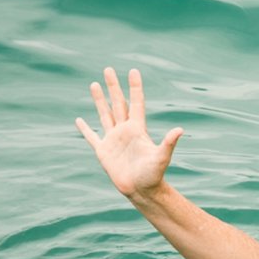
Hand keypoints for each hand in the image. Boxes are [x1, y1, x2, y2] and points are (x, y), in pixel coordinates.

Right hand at [76, 68, 183, 198]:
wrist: (141, 190)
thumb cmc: (154, 175)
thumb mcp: (161, 157)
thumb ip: (169, 143)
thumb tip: (180, 129)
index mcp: (138, 129)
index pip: (136, 102)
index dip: (134, 87)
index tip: (133, 70)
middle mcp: (125, 131)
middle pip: (118, 103)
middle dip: (113, 87)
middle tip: (108, 68)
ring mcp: (113, 140)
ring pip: (104, 114)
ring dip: (100, 100)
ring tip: (94, 84)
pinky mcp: (103, 151)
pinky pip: (91, 136)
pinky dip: (85, 129)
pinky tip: (79, 120)